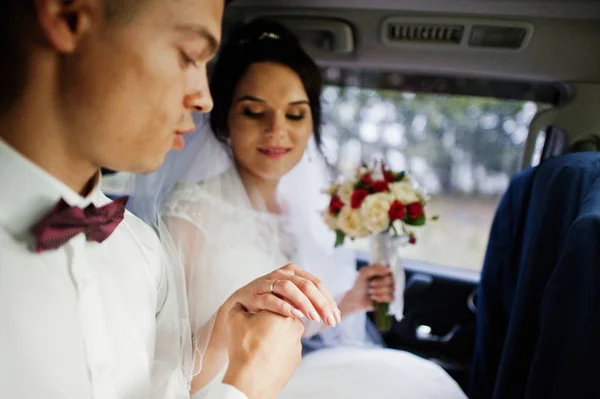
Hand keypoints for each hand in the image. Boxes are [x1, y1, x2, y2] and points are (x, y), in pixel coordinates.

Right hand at [223, 304, 304, 398]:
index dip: (266, 306)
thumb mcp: (236, 318)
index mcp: (284, 311)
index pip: (279, 301)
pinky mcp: (296, 360)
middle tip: (256, 329)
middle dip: (272, 321)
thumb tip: (240, 305)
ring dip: (276, 337)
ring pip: (286, 335)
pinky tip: (264, 355)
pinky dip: (278, 351)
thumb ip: (240, 307)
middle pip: (284, 317)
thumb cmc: (245, 346)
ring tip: (258, 344)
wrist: (251, 379)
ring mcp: (298, 344)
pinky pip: (287, 350)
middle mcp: (297, 326)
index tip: (258, 312)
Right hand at [226, 263, 340, 326]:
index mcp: (293, 272)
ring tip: (314, 318)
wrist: (238, 307)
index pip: (317, 284)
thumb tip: (334, 315)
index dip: (329, 301)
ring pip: (289, 288)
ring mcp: (267, 282)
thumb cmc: (270, 304)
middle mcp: (281, 274)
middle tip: (330, 321)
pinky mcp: (255, 294)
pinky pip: (271, 299)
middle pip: (306, 285)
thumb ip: (309, 303)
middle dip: (321, 304)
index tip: (337, 318)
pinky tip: (296, 316)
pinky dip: (285, 306)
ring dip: (304, 303)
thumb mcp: (291, 300)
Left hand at [340, 265, 393, 314]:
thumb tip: (389, 269)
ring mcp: (389, 290)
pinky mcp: (388, 299)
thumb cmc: (359, 285)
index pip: (390, 270)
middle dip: (379, 283)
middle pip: (391, 280)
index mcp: (382, 272)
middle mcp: (387, 280)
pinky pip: (391, 298)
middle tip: (370, 284)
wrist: (355, 299)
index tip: (375, 276)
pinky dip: (380, 298)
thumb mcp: (363, 273)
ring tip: (370, 291)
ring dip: (377, 291)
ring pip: (391, 290)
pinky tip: (373, 297)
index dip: (384, 274)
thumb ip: (375, 268)